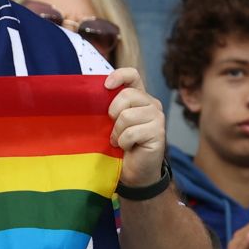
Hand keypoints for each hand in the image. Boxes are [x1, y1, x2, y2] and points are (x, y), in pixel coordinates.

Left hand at [106, 68, 165, 187]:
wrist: (133, 173)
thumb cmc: (119, 146)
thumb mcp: (110, 122)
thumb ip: (108, 107)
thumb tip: (89, 93)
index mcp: (139, 97)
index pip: (132, 75)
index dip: (119, 75)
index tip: (106, 86)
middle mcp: (151, 104)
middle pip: (127, 95)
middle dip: (113, 114)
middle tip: (112, 129)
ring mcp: (157, 117)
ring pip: (127, 115)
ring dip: (117, 132)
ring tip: (120, 141)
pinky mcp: (159, 133)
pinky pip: (131, 133)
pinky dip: (123, 142)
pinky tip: (128, 148)